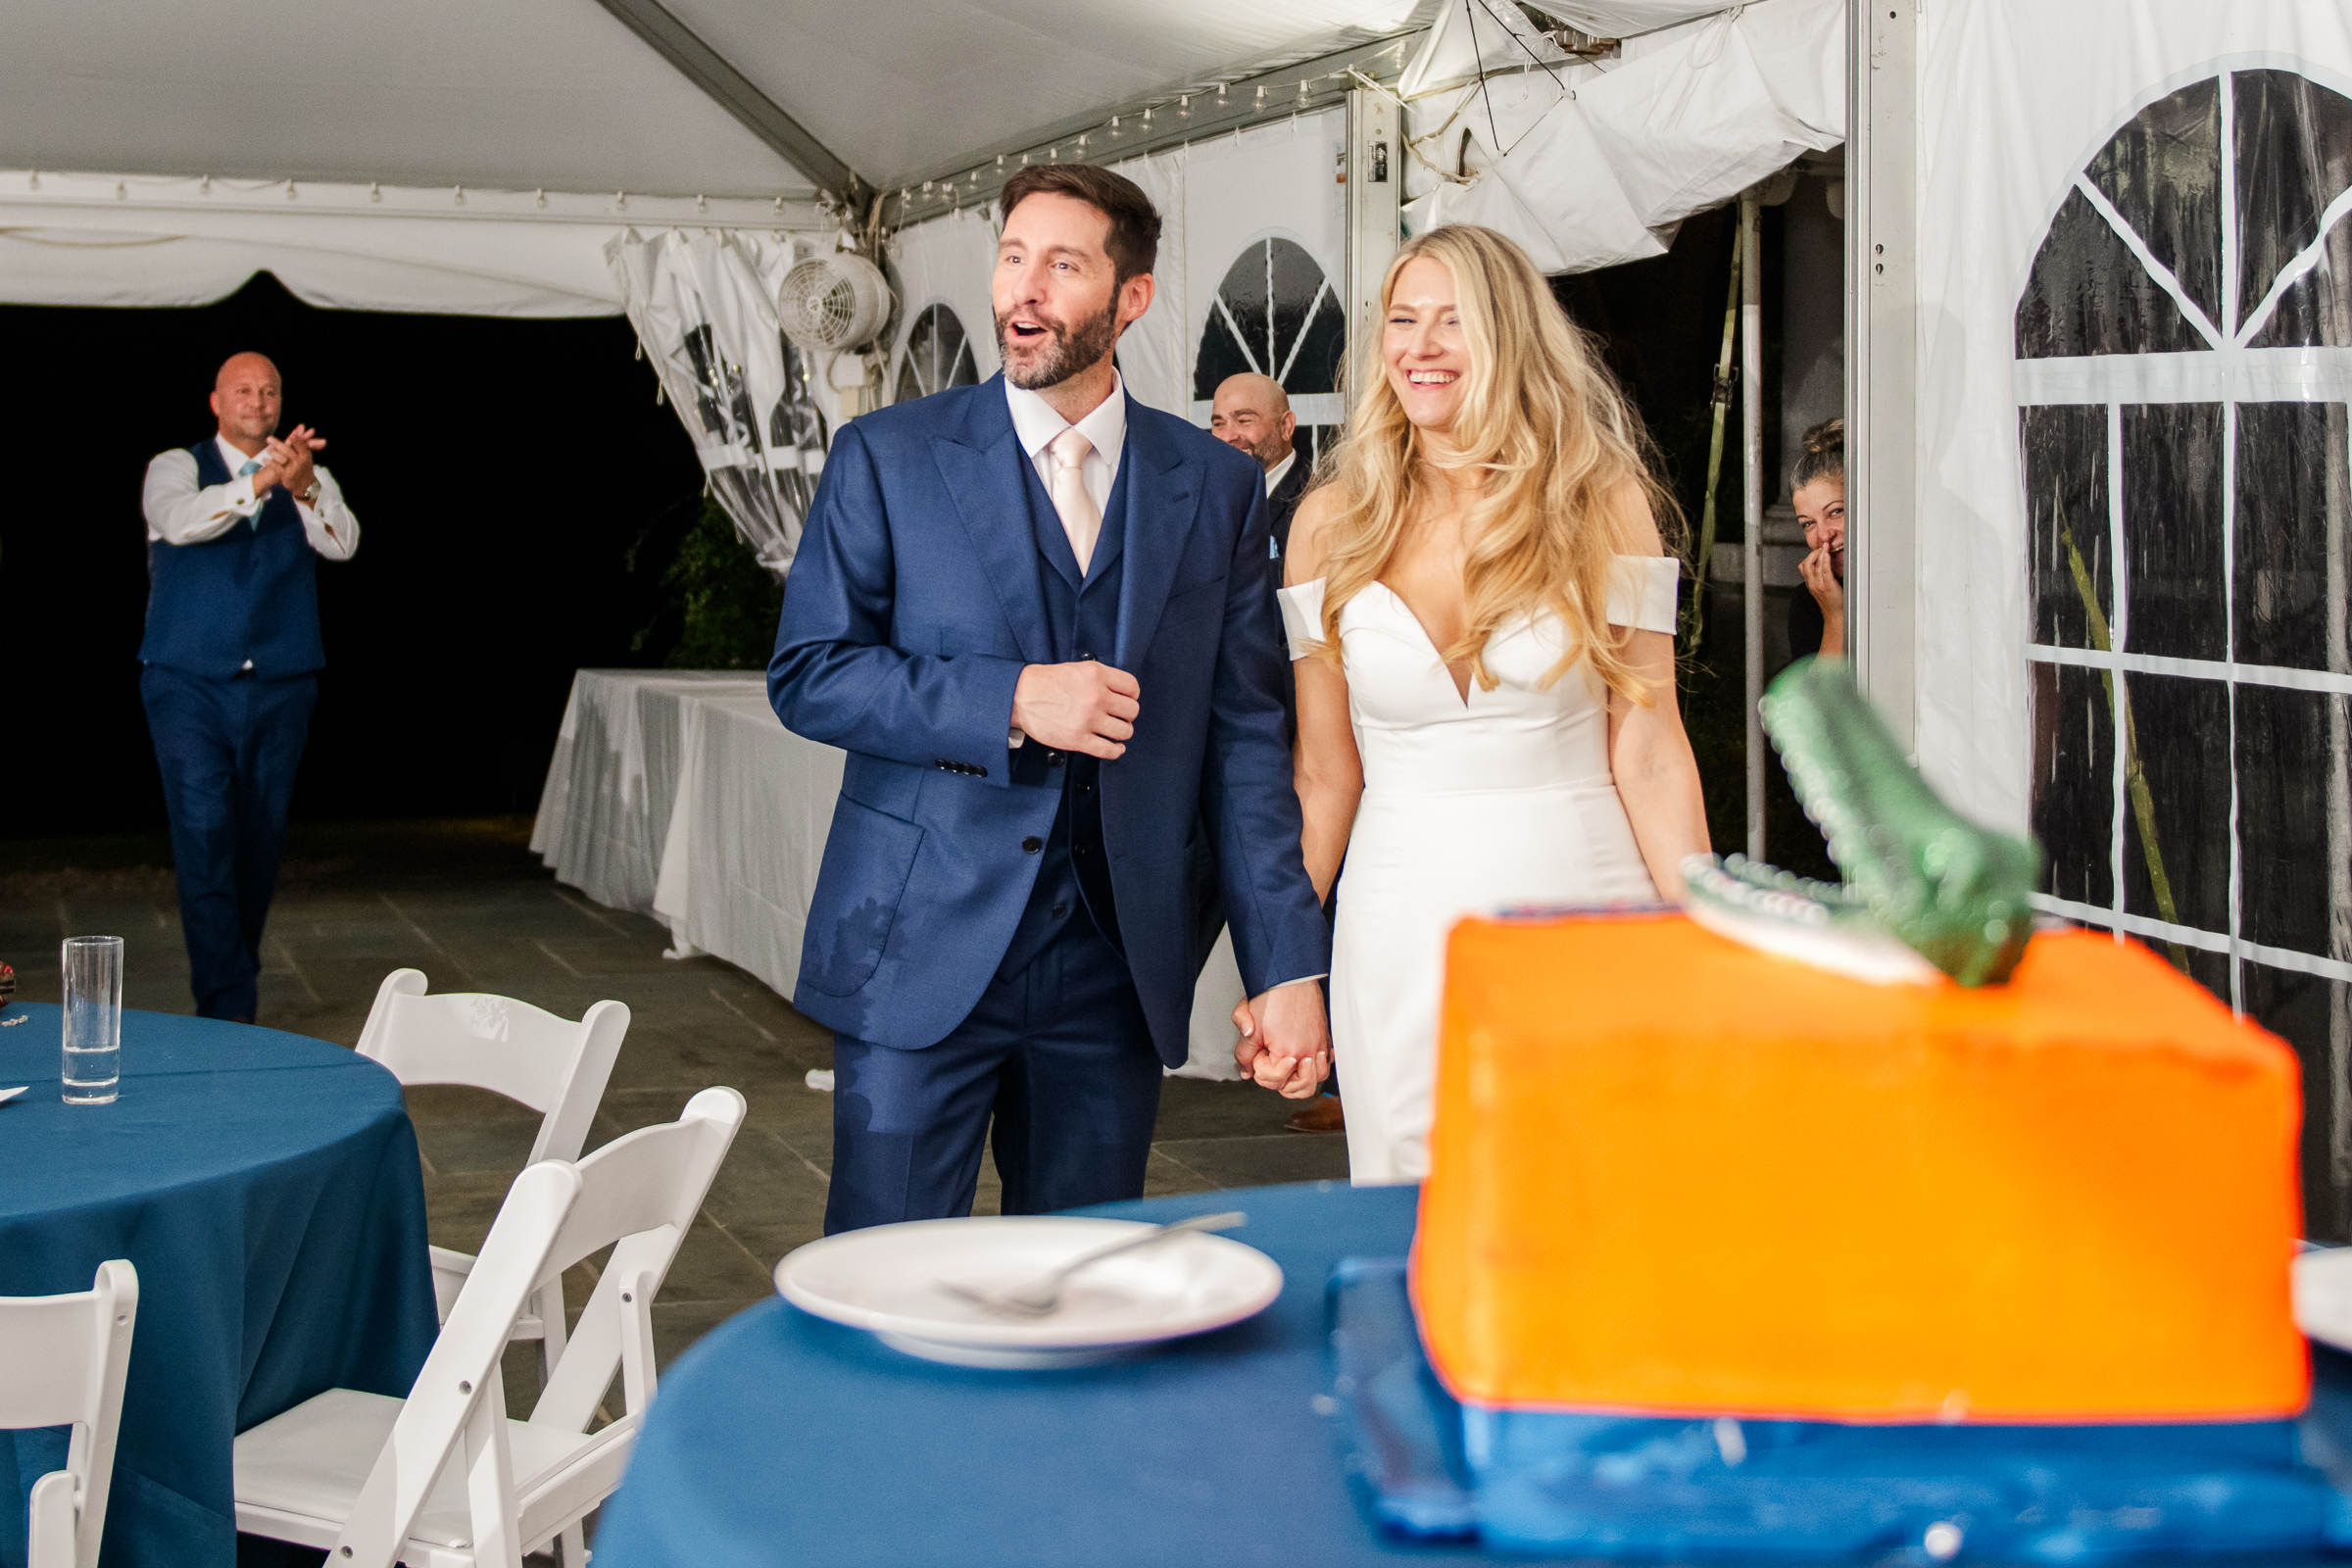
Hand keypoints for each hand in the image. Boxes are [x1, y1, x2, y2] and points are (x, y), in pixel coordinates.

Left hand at [268, 425, 325, 498]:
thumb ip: (302, 443)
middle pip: (288, 451)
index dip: (295, 440)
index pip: (301, 445)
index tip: (290, 435)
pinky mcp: (287, 476)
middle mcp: (300, 463)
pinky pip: (276, 468)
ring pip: (281, 459)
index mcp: (306, 456)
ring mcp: (293, 470)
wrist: (305, 487)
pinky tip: (264, 459)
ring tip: (268, 450)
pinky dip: (269, 463)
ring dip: (273, 453)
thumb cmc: (304, 468)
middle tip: (268, 438)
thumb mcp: (306, 456)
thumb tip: (300, 428)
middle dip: (278, 444)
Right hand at [1011, 661, 1139, 758]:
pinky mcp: (1078, 739)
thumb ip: (1101, 678)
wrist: (1020, 696)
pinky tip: (1115, 747)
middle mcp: (1095, 696)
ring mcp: (1088, 719)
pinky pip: (1109, 750)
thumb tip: (1121, 692)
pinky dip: (1116, 751)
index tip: (1127, 700)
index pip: (1132, 687)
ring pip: (1124, 731)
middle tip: (1118, 716)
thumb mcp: (1078, 669)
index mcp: (1096, 675)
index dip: (1132, 696)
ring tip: (1114, 731)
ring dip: (1122, 732)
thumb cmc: (1046, 682)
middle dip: (1127, 715)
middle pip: (1132, 711)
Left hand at [1233, 982, 1328, 1099]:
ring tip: (1288, 1069)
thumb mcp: (1249, 1025)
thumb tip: (1246, 1070)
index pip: (1273, 1081)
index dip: (1259, 1070)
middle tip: (1270, 1066)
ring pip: (1317, 1079)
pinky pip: (1326, 1062)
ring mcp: (1319, 1045)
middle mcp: (1308, 1052)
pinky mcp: (1324, 1038)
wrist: (1291, 976)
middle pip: (1299, 1089)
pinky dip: (1316, 1067)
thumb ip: (1244, 1053)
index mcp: (1288, 1052)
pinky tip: (1305, 1061)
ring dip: (1302, 1079)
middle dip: (1281, 1082)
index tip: (1257, 1055)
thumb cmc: (1273, 995)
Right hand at [1798, 545, 1844, 616]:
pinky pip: (1824, 571)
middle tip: (1822, 546)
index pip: (1803, 566)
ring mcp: (1819, 586)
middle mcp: (1812, 584)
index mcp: (1810, 584)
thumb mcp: (1823, 588)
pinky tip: (1827, 554)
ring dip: (1820, 554)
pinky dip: (1824, 561)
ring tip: (1826, 546)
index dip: (1809, 556)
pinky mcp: (1828, 587)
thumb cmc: (1833, 602)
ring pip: (1814, 566)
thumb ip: (1822, 578)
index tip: (1817, 549)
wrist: (1836, 616)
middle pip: (1806, 564)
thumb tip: (1827, 565)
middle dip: (1813, 553)